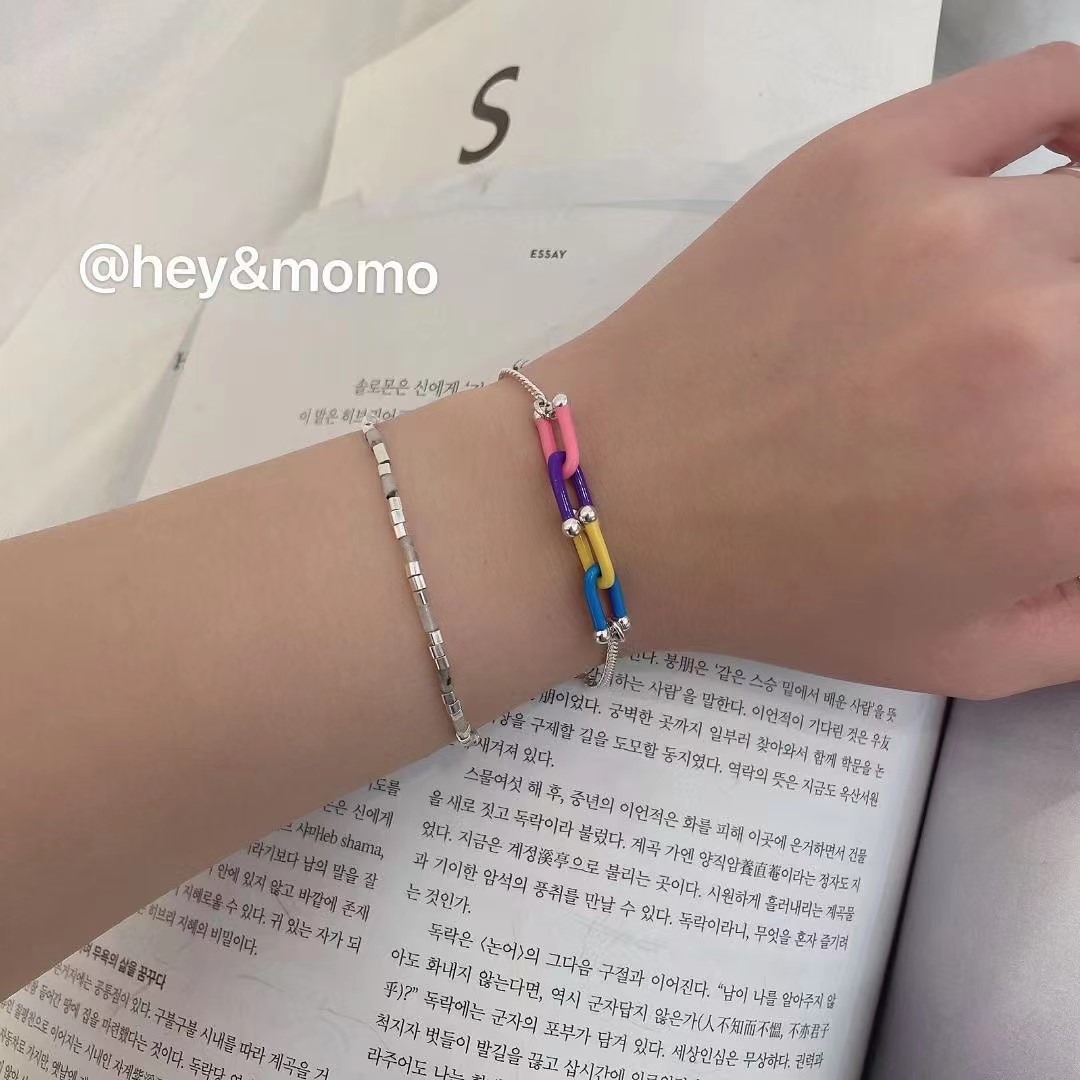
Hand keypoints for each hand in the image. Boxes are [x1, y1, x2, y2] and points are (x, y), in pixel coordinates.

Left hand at [536, 42, 1079, 698]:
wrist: (621, 496)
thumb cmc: (783, 589)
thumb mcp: (970, 654)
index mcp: (1072, 476)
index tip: (1078, 428)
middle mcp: (1043, 337)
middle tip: (1050, 373)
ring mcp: (957, 227)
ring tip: (1038, 301)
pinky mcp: (875, 158)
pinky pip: (1046, 85)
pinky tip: (1075, 158)